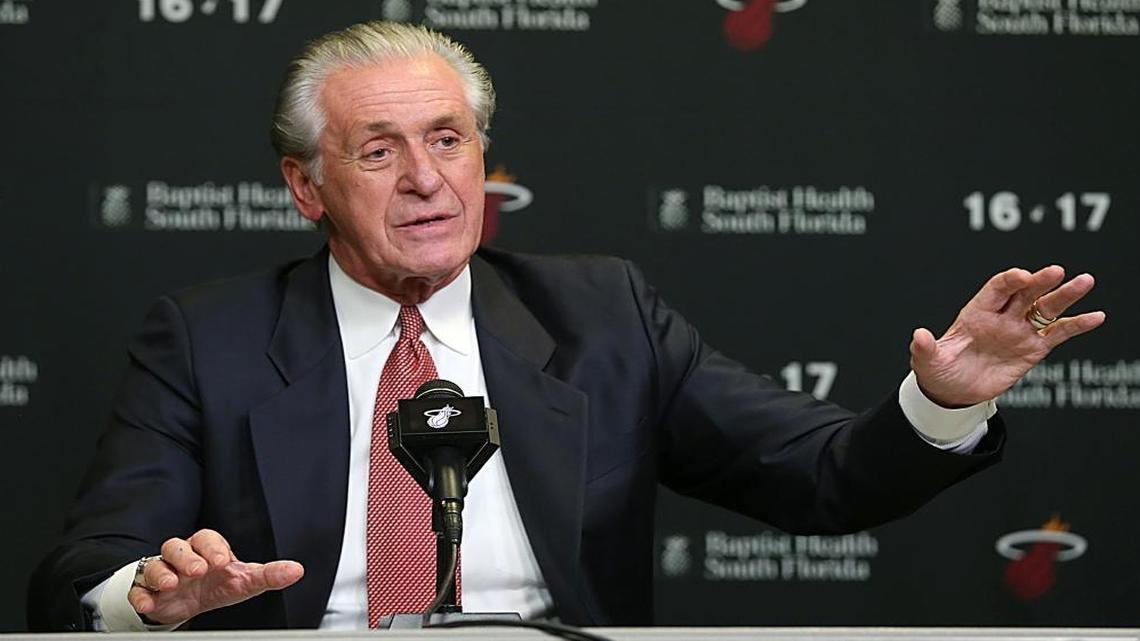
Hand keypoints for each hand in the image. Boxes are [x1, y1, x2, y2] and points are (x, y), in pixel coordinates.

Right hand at [128, 529, 303, 624]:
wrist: (189, 602)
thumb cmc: (217, 584)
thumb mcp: (243, 580)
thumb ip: (268, 575)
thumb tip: (296, 570)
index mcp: (206, 549)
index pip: (207, 538)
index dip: (213, 547)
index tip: (223, 561)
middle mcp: (182, 557)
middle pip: (177, 546)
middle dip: (186, 557)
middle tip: (198, 570)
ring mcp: (162, 573)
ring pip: (153, 564)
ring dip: (160, 573)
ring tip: (170, 584)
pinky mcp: (147, 592)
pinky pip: (137, 590)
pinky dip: (140, 596)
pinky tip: (148, 603)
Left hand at [910, 265, 1104, 407]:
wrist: (953, 393)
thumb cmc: (938, 371)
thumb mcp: (927, 361)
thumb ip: (925, 347)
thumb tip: (918, 335)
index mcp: (976, 313)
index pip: (996, 289)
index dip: (1009, 281)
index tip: (1021, 276)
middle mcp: (1002, 316)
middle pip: (1025, 292)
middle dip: (1040, 281)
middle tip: (1057, 271)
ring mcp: (1020, 331)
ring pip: (1046, 308)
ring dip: (1066, 295)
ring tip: (1085, 281)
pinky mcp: (1033, 349)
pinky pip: (1058, 333)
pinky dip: (1077, 324)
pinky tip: (1096, 316)